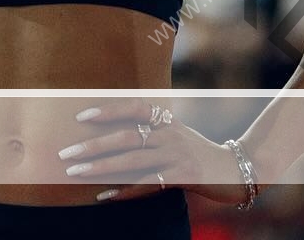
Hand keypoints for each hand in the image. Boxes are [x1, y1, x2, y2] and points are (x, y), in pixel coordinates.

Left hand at [55, 98, 248, 204]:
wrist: (236, 170)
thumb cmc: (197, 152)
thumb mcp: (176, 133)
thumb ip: (150, 130)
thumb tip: (110, 133)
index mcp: (167, 119)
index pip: (134, 108)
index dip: (108, 110)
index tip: (81, 116)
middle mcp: (170, 134)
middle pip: (126, 137)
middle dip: (93, 145)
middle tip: (66, 154)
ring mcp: (177, 156)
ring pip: (132, 161)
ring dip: (100, 168)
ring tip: (75, 173)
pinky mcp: (182, 177)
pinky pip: (147, 184)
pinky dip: (123, 190)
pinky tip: (104, 195)